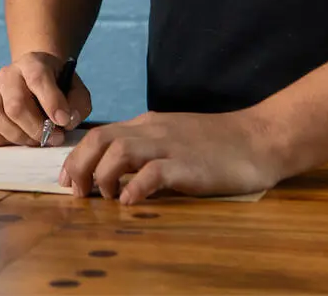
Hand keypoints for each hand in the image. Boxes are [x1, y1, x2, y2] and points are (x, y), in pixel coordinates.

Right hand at [0, 52, 91, 146]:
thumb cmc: (57, 88)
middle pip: (16, 105)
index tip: (63, 121)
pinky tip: (16, 139)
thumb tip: (66, 121)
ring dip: (18, 136)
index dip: (51, 102)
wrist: (34, 80)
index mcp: (32, 63)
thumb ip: (78, 104)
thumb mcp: (76, 89)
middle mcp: (7, 74)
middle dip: (37, 128)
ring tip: (35, 140)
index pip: (38, 78)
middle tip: (54, 138)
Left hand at [59, 108, 283, 203]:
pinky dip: (136, 187)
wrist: (261, 138)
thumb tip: (119, 170)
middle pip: (101, 140)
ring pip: (120, 151)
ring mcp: (171, 146)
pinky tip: (130, 202)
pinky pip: (154, 172)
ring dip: (103, 176)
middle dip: (80, 165)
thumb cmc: (219, 144)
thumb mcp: (175, 137)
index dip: (78, 156)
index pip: (101, 134)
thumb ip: (148, 148)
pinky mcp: (189, 165)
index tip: (67, 179)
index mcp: (148, 125)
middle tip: (76, 192)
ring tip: (103, 198)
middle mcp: (153, 131)